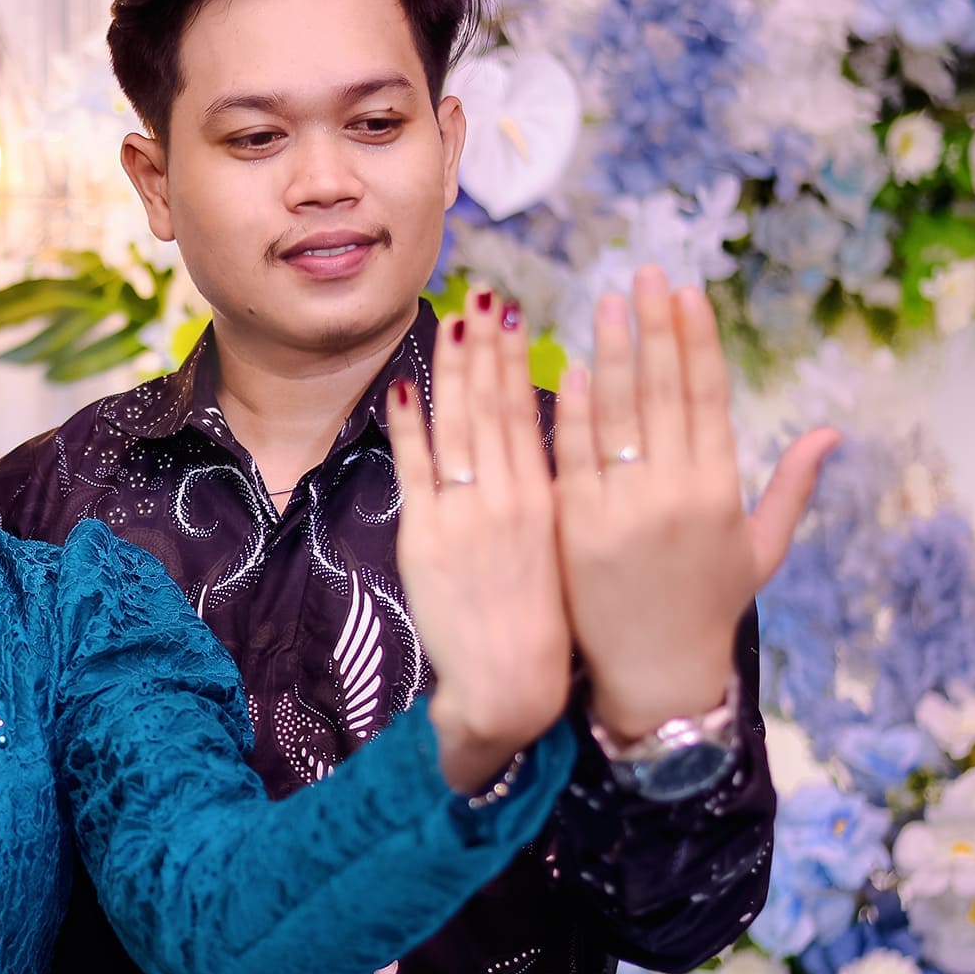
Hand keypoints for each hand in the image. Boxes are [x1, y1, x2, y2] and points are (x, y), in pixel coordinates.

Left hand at [388, 289, 574, 792]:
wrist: (511, 683)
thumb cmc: (552, 620)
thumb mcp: (570, 546)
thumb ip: (563, 487)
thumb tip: (558, 431)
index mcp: (549, 499)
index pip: (532, 412)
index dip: (516, 360)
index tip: (513, 313)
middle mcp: (510, 498)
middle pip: (495, 406)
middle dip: (487, 345)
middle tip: (485, 291)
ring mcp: (465, 516)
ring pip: (458, 427)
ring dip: (452, 369)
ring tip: (451, 317)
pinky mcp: (426, 540)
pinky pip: (416, 470)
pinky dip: (410, 426)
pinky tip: (404, 384)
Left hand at [553, 267, 839, 739]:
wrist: (655, 671)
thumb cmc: (711, 606)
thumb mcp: (763, 548)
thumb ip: (792, 486)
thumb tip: (833, 431)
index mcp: (721, 490)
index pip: (708, 397)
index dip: (698, 341)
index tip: (688, 293)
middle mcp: (674, 493)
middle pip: (663, 393)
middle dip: (654, 328)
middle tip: (643, 275)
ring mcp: (622, 509)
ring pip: (616, 415)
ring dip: (611, 353)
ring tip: (605, 304)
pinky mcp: (577, 528)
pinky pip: (574, 458)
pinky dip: (573, 411)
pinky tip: (571, 368)